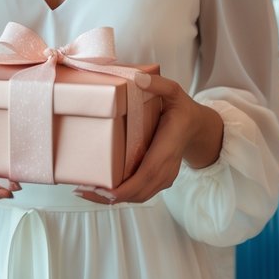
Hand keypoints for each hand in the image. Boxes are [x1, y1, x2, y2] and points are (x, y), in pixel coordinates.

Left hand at [74, 74, 222, 204]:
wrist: (198, 128)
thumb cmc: (182, 109)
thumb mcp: (174, 92)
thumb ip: (158, 84)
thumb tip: (138, 79)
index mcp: (167, 148)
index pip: (146, 175)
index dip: (124, 188)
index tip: (101, 189)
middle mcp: (166, 169)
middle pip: (137, 193)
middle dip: (108, 197)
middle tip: (80, 190)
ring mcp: (163, 178)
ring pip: (137, 197)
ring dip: (111, 199)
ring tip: (85, 192)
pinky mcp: (158, 180)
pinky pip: (139, 193)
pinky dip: (120, 196)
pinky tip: (100, 190)